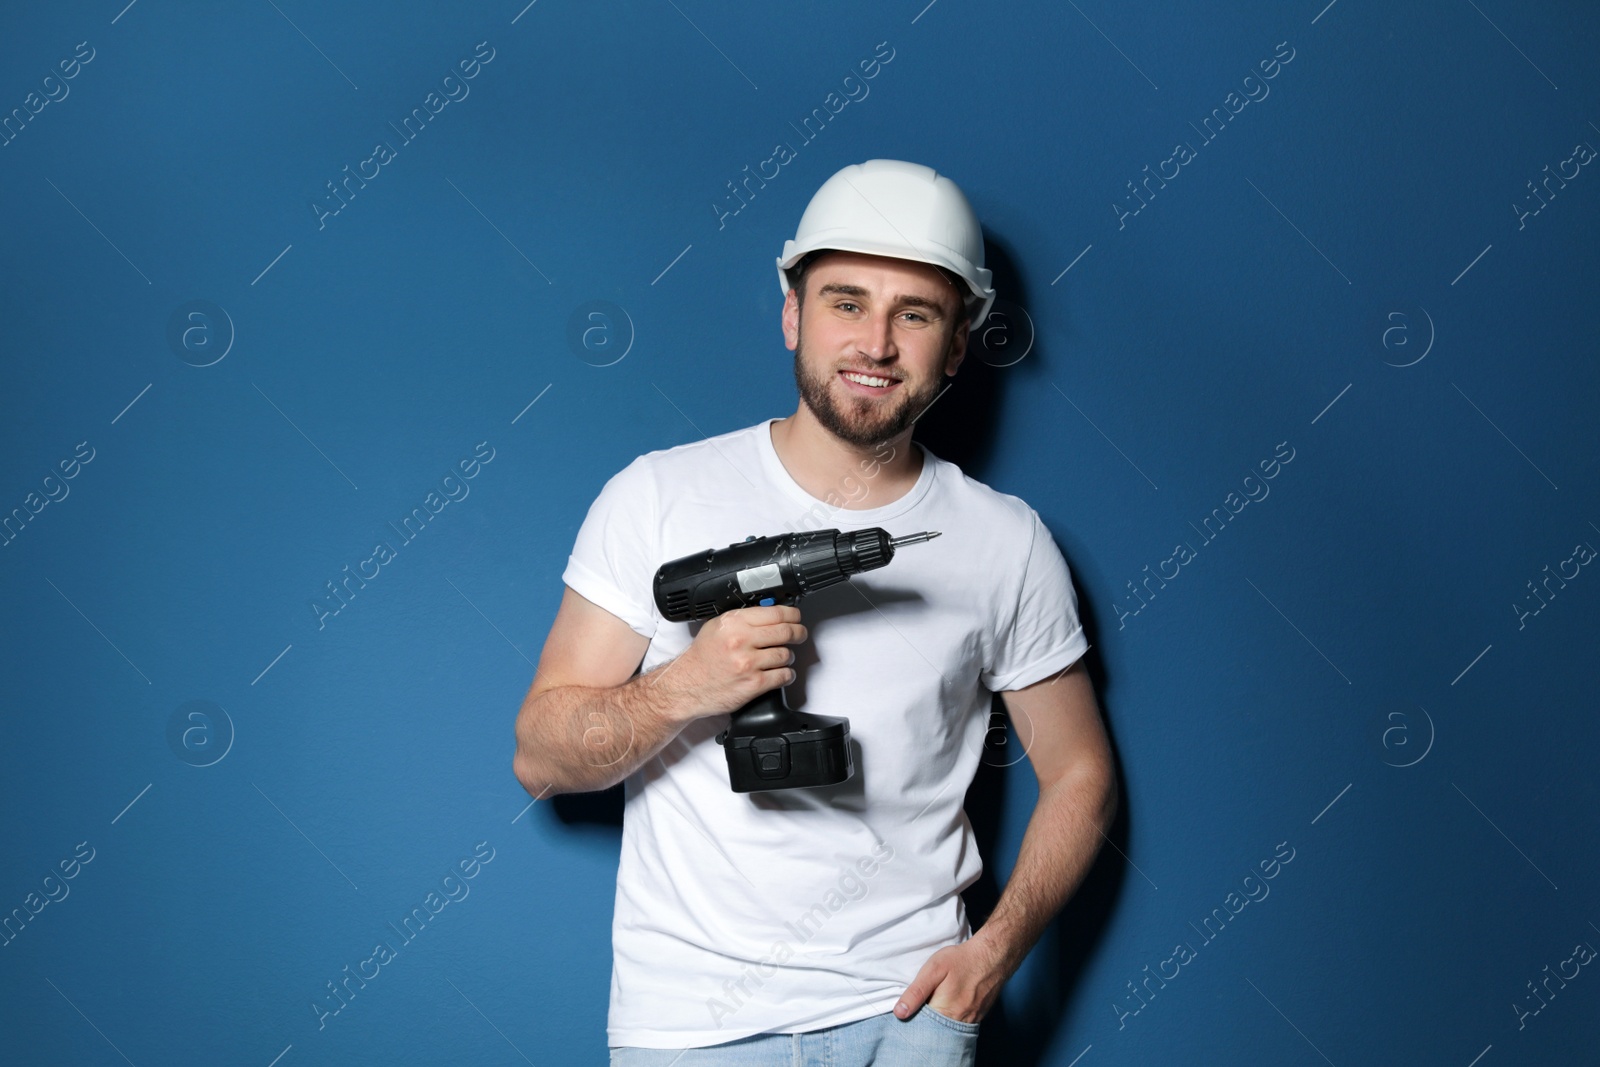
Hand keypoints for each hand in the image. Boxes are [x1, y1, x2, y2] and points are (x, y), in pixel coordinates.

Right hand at [658, 604, 806, 721]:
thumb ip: (742, 620)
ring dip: (788, 656)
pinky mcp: (753, 684)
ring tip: (781, 657)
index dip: (792, 614)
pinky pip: (783, 676)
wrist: (686, 686)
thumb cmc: (701, 659)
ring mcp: (748, 663)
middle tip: (800, 634)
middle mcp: (741, 640)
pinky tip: (781, 673)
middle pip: (785, 631)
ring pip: (786, 654)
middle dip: (798, 633)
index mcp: (733, 623)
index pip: (775, 613)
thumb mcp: (716, 628)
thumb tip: (770, 614)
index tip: (796, 617)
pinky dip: (786, 675)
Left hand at [893, 930, 1011, 1024]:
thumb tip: (900, 1013)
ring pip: (948, 1028)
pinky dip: (951, 1017)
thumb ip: (916, 992)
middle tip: (922, 1004)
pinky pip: (960, 1023)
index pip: (922, 1027)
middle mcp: (959, 1021)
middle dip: (926, 1021)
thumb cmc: (961, 960)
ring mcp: (971, 1020)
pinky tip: (948, 1004)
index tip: (908, 1012)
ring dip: (939, 1020)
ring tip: (935, 1002)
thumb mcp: (933, 969)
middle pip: (936, 1031)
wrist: (992, 956)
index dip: (913, 1019)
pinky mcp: (978, 1016)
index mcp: (945, 1011)